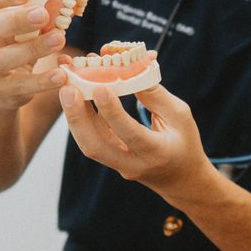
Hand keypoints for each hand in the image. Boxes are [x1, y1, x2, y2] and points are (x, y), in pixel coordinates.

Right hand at [0, 0, 67, 111]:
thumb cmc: (9, 42)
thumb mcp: (13, 23)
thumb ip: (28, 11)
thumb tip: (57, 1)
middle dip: (16, 21)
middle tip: (43, 14)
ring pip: (3, 59)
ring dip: (33, 49)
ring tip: (58, 39)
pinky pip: (21, 85)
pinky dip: (42, 81)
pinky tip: (60, 74)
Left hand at [58, 81, 208, 196]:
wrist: (180, 178)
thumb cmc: (184, 141)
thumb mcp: (180, 115)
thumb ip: (155, 95)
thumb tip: (128, 72)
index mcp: (157, 152)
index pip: (130, 134)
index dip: (113, 112)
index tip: (99, 87)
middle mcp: (133, 163)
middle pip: (95, 147)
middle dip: (77, 117)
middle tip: (67, 89)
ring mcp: (117, 165)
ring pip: (88, 144)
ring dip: (74, 115)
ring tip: (66, 86)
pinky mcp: (109, 159)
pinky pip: (91, 139)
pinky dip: (82, 117)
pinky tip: (77, 95)